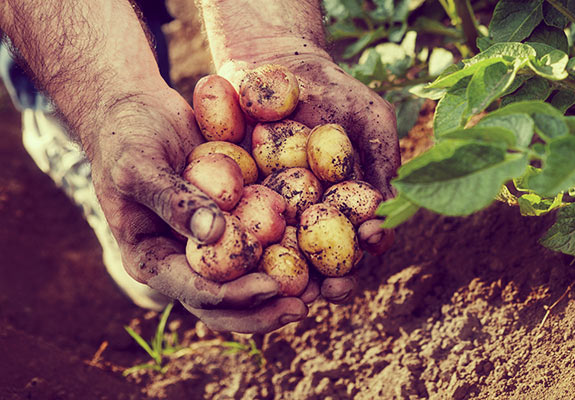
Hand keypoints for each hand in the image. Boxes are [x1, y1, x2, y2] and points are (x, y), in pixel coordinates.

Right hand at [87, 87, 307, 332]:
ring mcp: (209, 244)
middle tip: (303, 307)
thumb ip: (172, 200)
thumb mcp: (139, 165)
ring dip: (283, 291)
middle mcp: (182, 261)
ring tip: (322, 291)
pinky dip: (289, 252)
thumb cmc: (127, 137)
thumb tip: (214, 234)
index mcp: (151, 259)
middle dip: (264, 309)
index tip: (270, 287)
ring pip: (247, 280)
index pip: (194, 291)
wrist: (139, 110)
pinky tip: (320, 255)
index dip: (233, 295)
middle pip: (226, 302)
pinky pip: (261, 243)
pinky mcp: (233, 222)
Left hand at [219, 52, 397, 301]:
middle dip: (330, 282)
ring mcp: (273, 214)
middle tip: (330, 289)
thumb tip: (390, 209)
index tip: (372, 240)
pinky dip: (242, 246)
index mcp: (347, 204)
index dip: (371, 244)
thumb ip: (384, 160)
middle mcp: (312, 217)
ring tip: (291, 290)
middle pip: (324, 261)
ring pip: (282, 259)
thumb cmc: (333, 90)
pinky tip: (245, 256)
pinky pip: (239, 231)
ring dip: (288, 282)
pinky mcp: (235, 204)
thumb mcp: (370, 118)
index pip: (364, 236)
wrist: (275, 62)